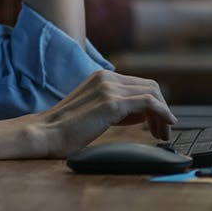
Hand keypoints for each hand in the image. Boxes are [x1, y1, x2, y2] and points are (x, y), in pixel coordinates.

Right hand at [35, 69, 176, 157]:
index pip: (139, 84)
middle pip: (150, 86)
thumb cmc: (65, 129)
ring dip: (163, 113)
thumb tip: (143, 115)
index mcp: (102, 77)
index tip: (158, 123)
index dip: (154, 103)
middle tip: (164, 131)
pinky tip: (166, 124)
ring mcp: (109, 88)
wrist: (44, 133)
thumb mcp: (95, 112)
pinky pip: (148, 102)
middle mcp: (107, 77)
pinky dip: (163, 112)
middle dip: (162, 109)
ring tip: (163, 134)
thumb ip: (117, 108)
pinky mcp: (111, 103)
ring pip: (152, 93)